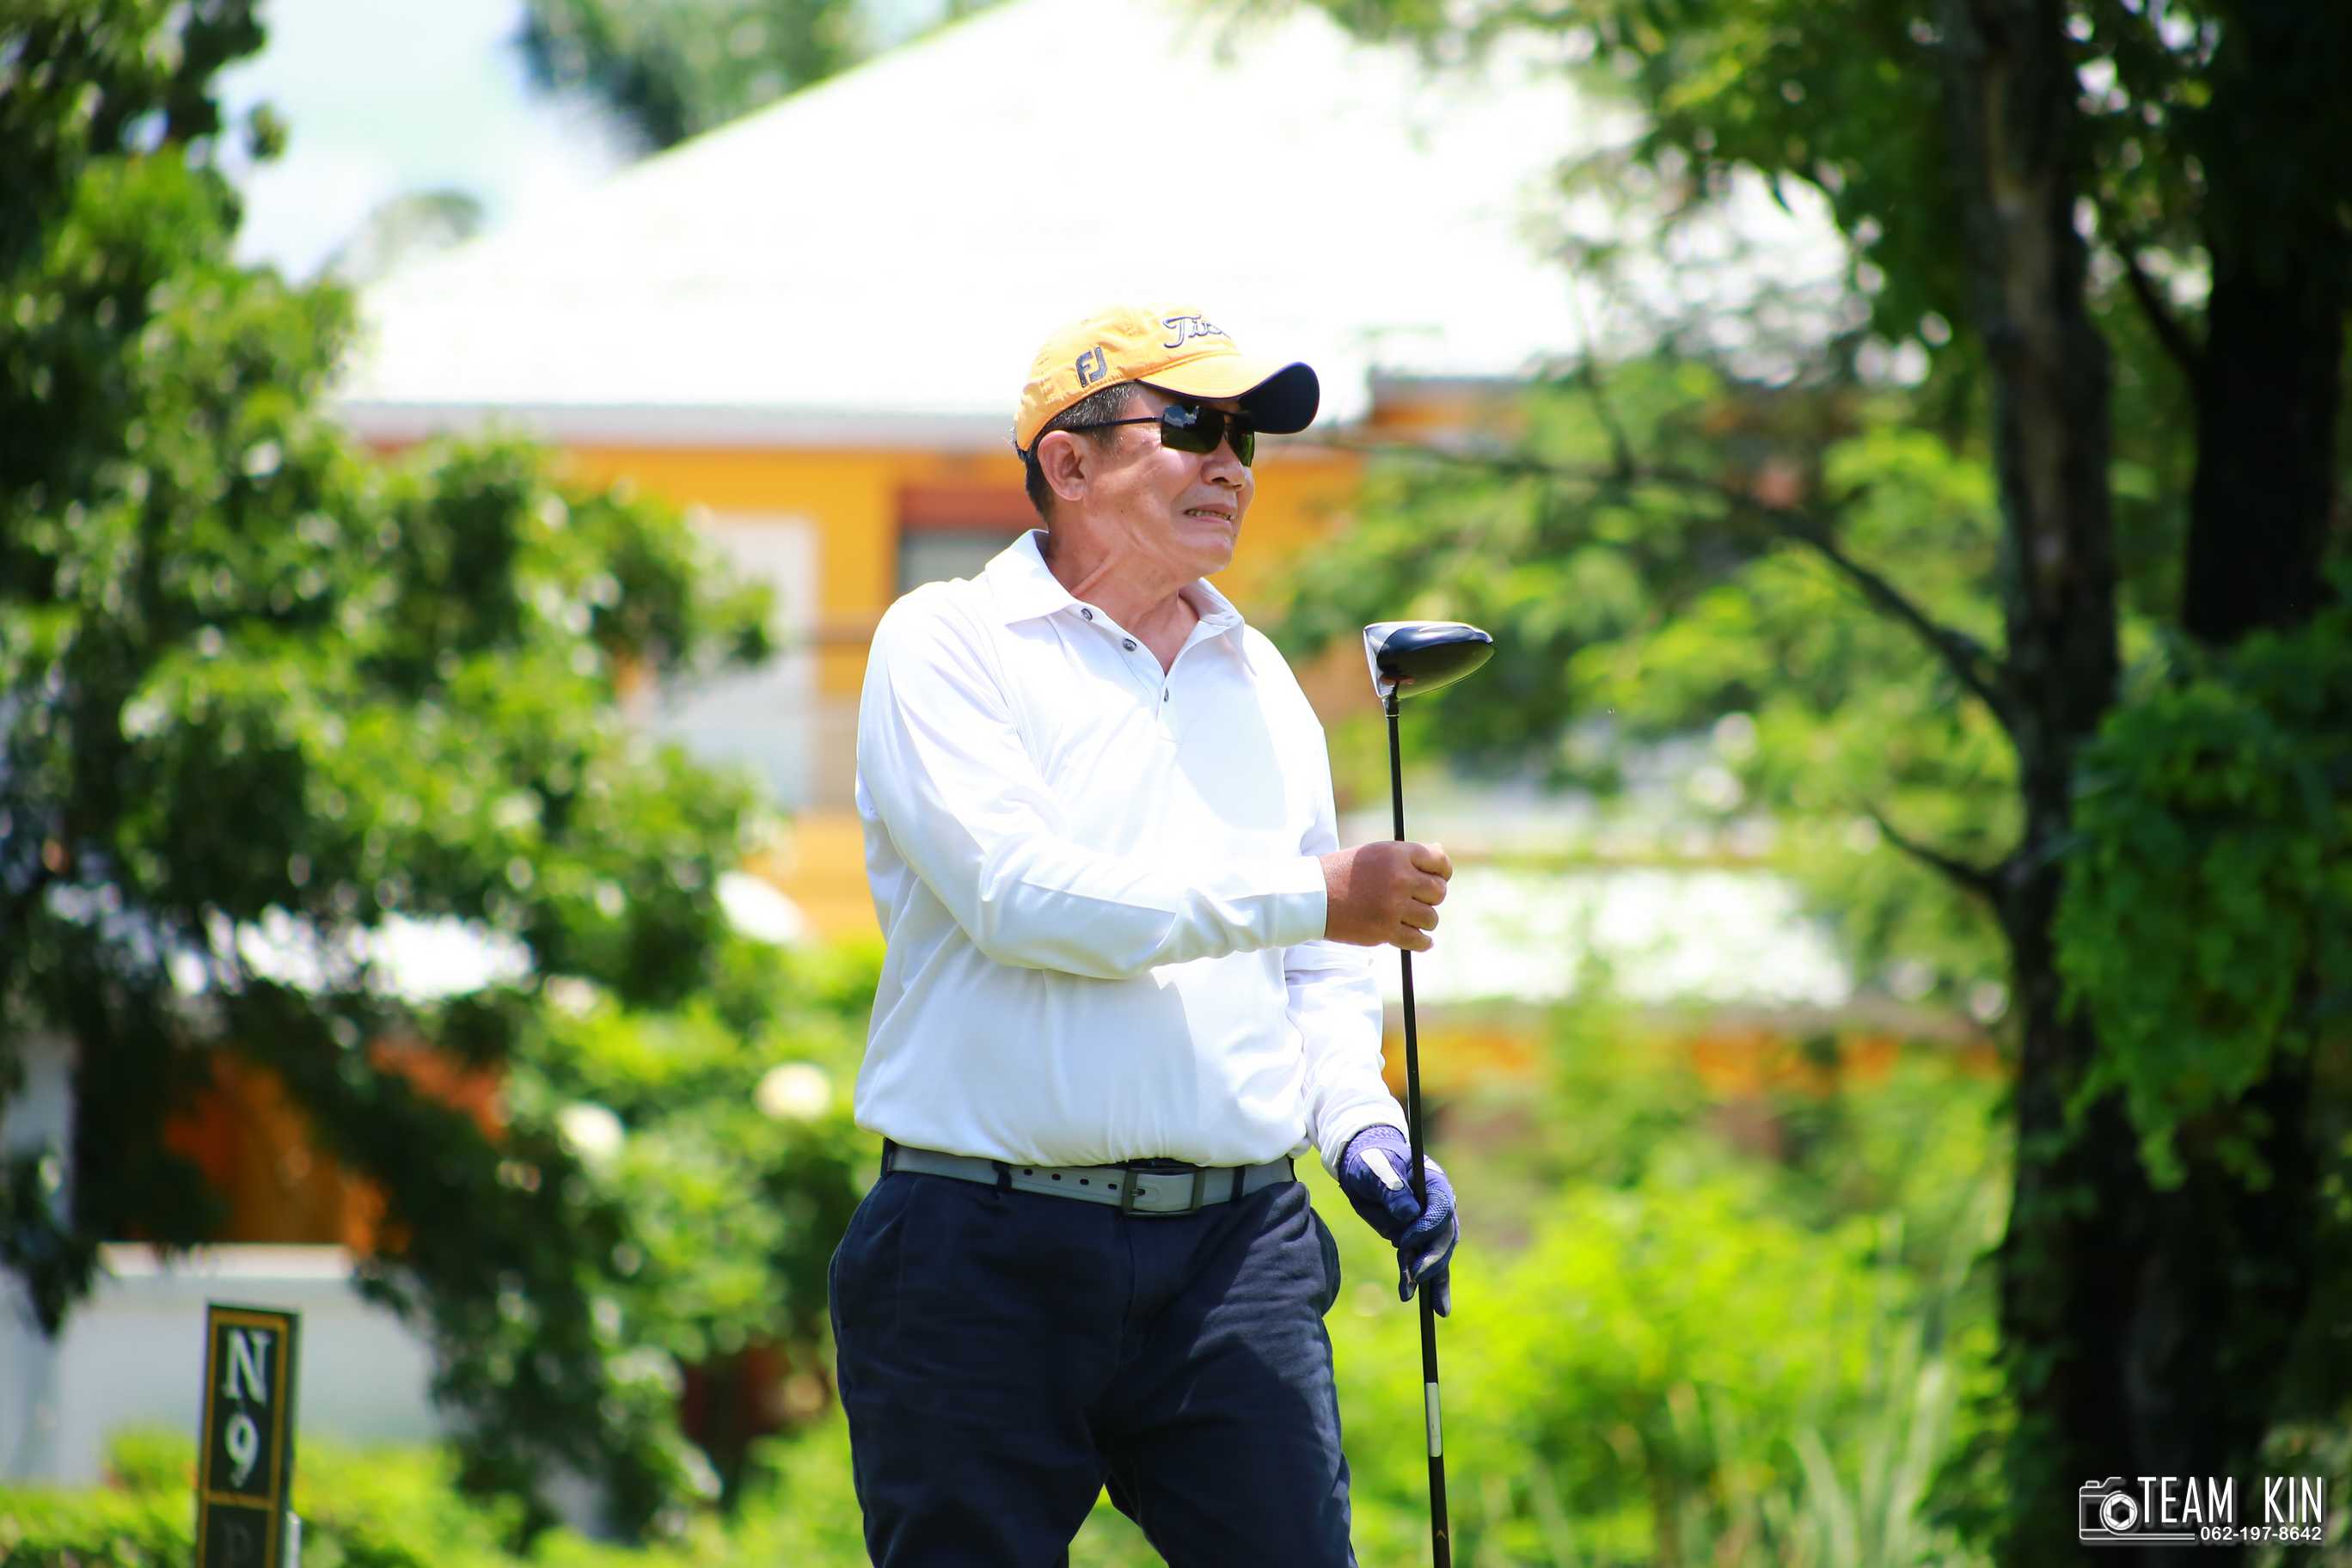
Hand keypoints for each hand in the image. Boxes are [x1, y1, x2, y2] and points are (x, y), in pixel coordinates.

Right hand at [1319, 840, 1450, 951]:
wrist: (1312, 896)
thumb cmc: (1342, 872)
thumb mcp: (1374, 852)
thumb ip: (1406, 854)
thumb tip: (1439, 851)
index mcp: (1397, 854)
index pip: (1439, 861)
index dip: (1443, 872)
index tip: (1439, 879)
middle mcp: (1399, 878)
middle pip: (1439, 891)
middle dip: (1432, 898)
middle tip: (1419, 901)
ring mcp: (1393, 906)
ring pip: (1431, 918)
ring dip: (1424, 921)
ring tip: (1410, 919)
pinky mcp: (1385, 930)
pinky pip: (1418, 940)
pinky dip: (1422, 942)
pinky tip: (1420, 940)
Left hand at [1333, 1124, 1457, 1315]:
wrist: (1363, 1167)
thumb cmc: (1370, 1161)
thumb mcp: (1374, 1168)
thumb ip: (1390, 1187)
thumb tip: (1408, 1213)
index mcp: (1432, 1183)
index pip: (1441, 1209)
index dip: (1427, 1228)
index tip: (1404, 1241)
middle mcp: (1438, 1206)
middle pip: (1445, 1236)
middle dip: (1431, 1258)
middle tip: (1413, 1275)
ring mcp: (1431, 1225)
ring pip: (1438, 1255)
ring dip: (1427, 1277)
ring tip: (1409, 1294)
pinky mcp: (1420, 1241)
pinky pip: (1431, 1266)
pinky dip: (1434, 1287)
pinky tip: (1438, 1310)